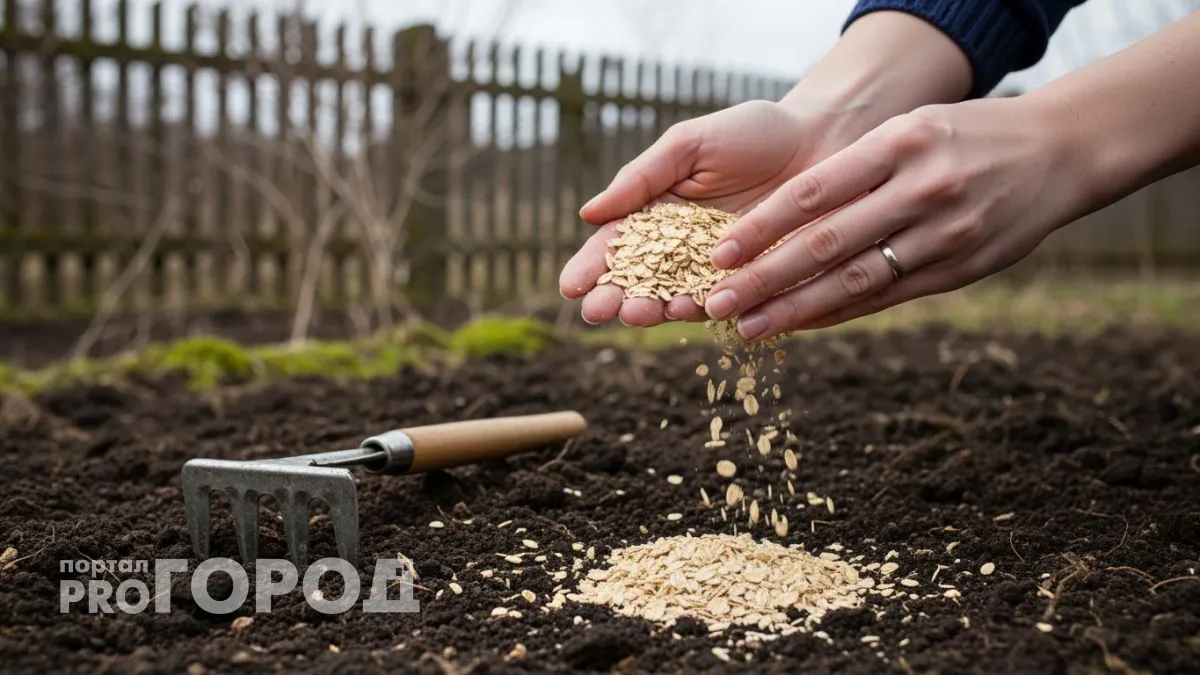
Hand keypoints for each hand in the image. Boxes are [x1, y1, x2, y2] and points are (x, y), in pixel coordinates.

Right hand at [558, 100, 855, 326]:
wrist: (827, 139)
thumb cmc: (754, 134)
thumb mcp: (689, 145)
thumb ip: (642, 178)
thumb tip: (588, 213)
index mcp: (657, 216)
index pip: (615, 248)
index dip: (590, 268)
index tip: (570, 287)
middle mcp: (683, 252)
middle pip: (639, 283)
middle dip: (617, 299)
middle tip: (599, 311)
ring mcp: (720, 273)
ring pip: (679, 300)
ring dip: (656, 310)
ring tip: (640, 312)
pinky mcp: (759, 286)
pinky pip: (732, 306)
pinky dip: (712, 312)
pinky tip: (696, 311)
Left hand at [703, 95, 1088, 340]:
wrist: (1059, 153)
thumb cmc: (967, 134)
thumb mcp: (911, 129)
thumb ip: (856, 168)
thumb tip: (782, 214)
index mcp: (901, 144)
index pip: (814, 192)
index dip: (762, 227)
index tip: (720, 252)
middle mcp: (922, 190)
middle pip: (827, 244)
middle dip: (766, 279)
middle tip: (717, 303)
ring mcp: (944, 235)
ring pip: (855, 280)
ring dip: (796, 309)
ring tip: (748, 328)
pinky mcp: (958, 270)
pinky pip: (886, 296)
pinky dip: (839, 312)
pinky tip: (801, 324)